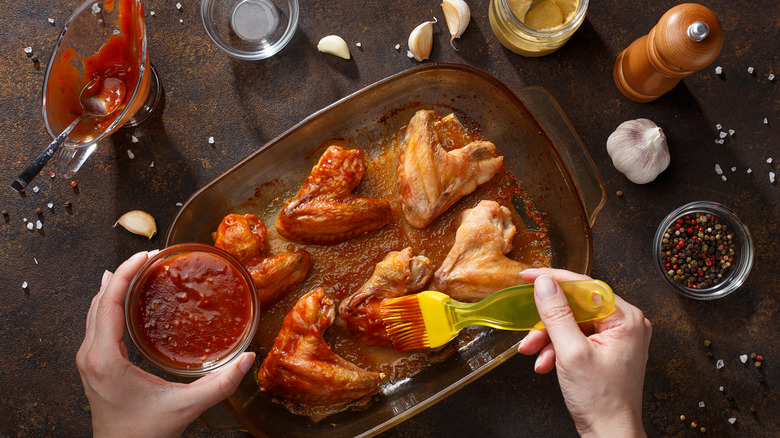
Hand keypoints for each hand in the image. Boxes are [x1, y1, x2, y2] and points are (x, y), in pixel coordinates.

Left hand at [76, 251, 255, 437]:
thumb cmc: (144, 434)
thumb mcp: (186, 407)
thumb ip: (219, 384)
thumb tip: (248, 360)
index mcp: (106, 359)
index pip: (108, 303)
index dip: (126, 273)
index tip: (145, 256)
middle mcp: (91, 356)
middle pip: (98, 300)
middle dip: (122, 273)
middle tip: (149, 257)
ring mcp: (89, 360)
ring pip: (94, 310)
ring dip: (114, 286)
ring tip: (137, 269)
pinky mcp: (93, 365)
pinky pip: (96, 323)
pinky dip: (110, 303)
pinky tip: (124, 297)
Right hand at [517, 268, 651, 437]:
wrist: (609, 435)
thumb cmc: (601, 401)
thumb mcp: (571, 353)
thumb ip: (556, 315)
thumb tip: (544, 283)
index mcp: (625, 318)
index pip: (585, 285)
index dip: (553, 279)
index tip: (528, 275)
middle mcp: (625, 323)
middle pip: (576, 306)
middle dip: (547, 323)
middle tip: (528, 334)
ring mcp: (617, 337)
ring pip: (572, 323)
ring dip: (549, 339)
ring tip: (534, 355)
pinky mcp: (607, 350)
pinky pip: (576, 338)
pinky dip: (558, 349)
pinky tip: (546, 364)